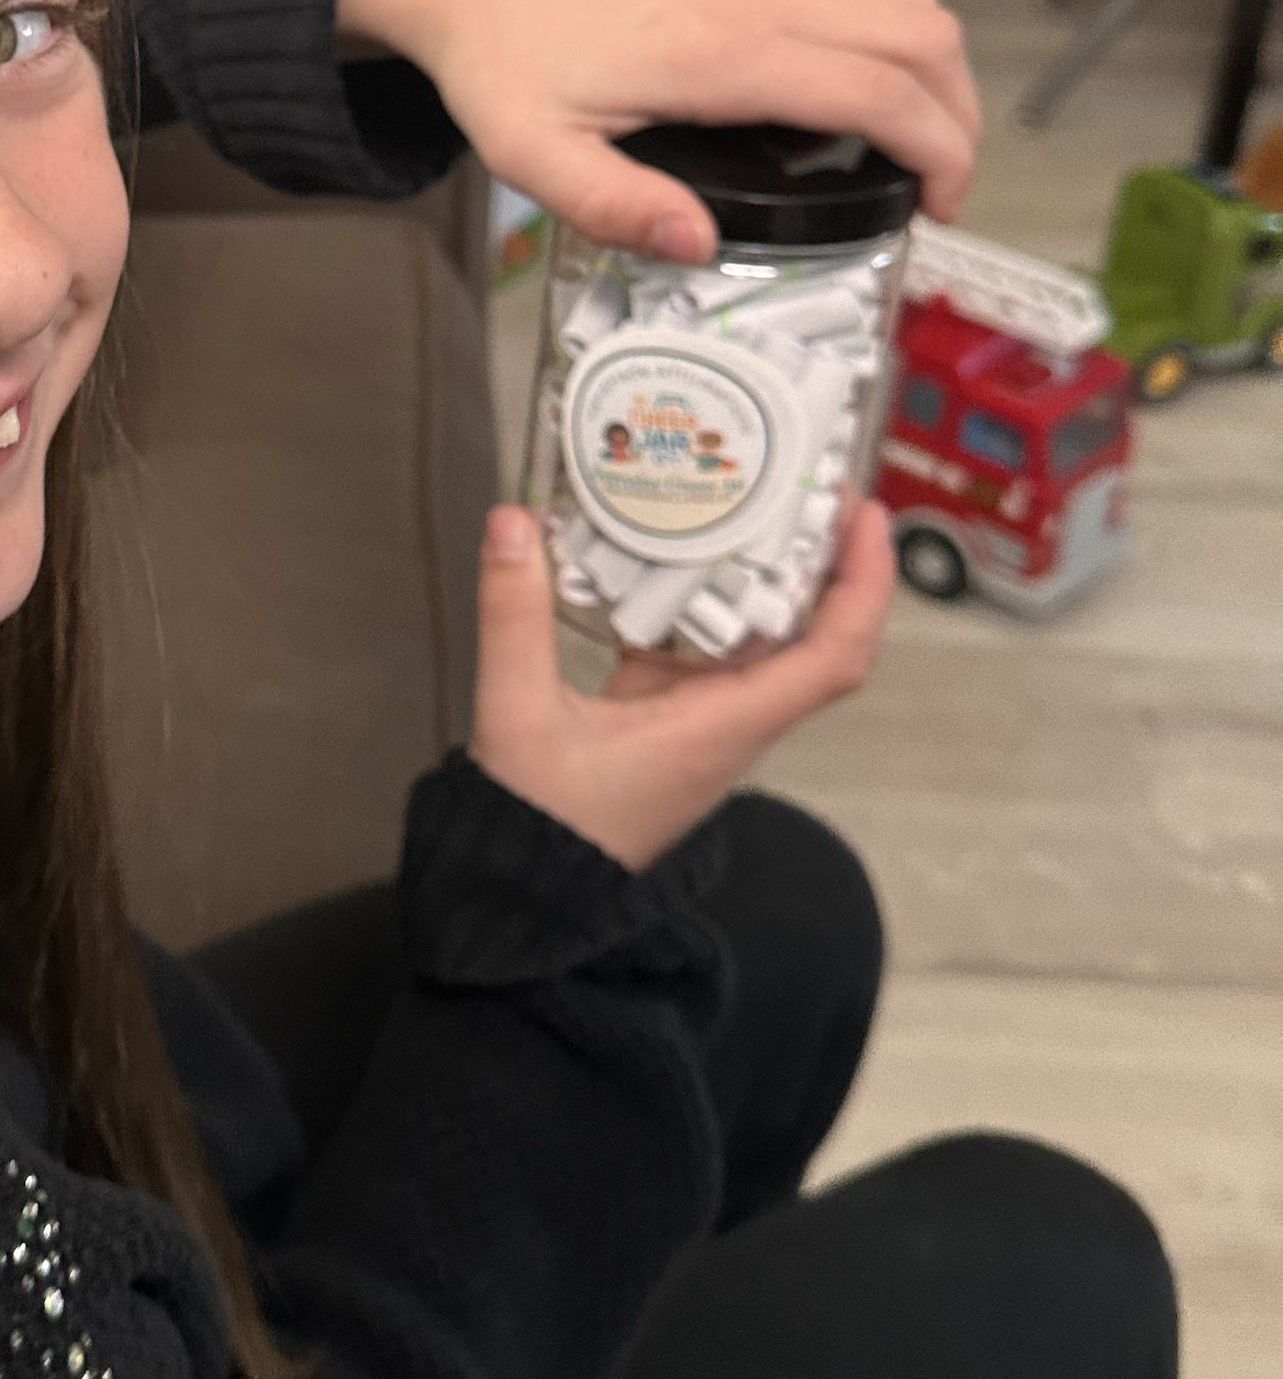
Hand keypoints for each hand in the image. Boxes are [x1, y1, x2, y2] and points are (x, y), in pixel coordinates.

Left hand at [334, 0, 979, 256]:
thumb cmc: (492, 48)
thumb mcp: (530, 151)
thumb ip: (614, 206)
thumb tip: (699, 246)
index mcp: (722, 51)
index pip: (882, 91)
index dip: (941, 153)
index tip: (942, 209)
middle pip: (922, 33)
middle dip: (960, 114)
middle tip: (940, 185)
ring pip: (897, 0)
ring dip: (931, 70)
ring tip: (909, 144)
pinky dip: (882, 42)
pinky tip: (839, 100)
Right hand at [468, 498, 895, 871]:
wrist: (528, 894)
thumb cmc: (541, 828)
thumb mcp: (518, 714)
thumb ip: (515, 616)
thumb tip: (513, 526)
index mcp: (722, 728)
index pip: (833, 657)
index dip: (864, 585)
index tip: (863, 515)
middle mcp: (732, 721)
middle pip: (815, 635)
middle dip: (826, 558)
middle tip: (810, 484)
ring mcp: (705, 718)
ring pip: (763, 636)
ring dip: (767, 570)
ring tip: (754, 498)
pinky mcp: (670, 714)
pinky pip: (707, 645)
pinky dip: (702, 593)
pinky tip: (673, 550)